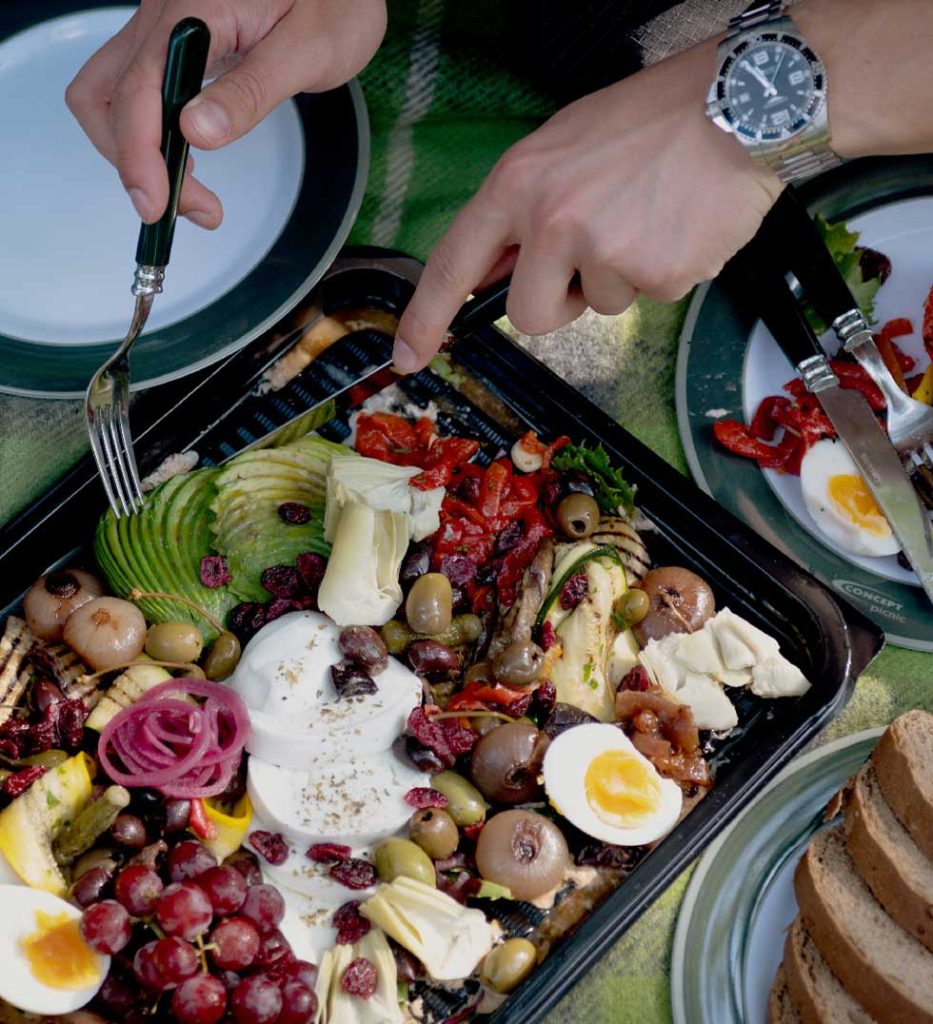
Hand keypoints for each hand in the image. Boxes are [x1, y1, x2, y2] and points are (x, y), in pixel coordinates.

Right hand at [66, 0, 385, 227]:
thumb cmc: (336, 2)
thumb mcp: (309, 52)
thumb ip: (251, 92)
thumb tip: (197, 133)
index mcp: (196, 11)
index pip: (139, 91)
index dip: (138, 155)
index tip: (156, 205)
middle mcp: (165, 14)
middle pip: (105, 95)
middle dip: (136, 163)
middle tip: (189, 208)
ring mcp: (164, 26)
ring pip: (112, 95)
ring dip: (137, 153)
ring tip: (192, 196)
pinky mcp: (175, 41)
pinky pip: (138, 91)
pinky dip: (150, 135)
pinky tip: (186, 163)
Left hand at [394, 41, 783, 372]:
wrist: (740, 103)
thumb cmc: (649, 121)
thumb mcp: (562, 148)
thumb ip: (523, 211)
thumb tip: (493, 270)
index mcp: (519, 184)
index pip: (454, 263)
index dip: (426, 317)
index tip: (407, 356)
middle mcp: (553, 221)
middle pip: (529, 315)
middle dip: (559, 302)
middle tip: (594, 256)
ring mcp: (605, 252)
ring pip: (598, 306)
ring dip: (621, 277)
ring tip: (650, 216)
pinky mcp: (657, 276)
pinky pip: (649, 297)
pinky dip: (665, 271)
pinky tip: (680, 225)